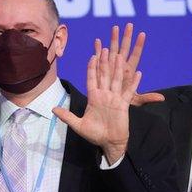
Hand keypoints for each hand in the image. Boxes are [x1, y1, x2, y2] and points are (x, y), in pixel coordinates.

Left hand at [54, 47, 137, 164]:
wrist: (109, 143)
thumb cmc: (94, 134)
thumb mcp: (78, 125)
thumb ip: (67, 116)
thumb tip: (53, 109)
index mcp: (93, 97)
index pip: (92, 79)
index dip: (92, 68)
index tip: (92, 55)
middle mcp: (104, 95)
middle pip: (104, 75)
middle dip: (104, 62)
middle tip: (106, 48)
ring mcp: (115, 99)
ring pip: (116, 80)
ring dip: (118, 68)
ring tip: (119, 56)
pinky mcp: (124, 105)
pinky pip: (129, 92)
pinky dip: (134, 83)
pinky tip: (138, 73)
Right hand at [95, 23, 163, 106]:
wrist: (108, 106)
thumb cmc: (122, 102)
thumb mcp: (136, 100)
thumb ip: (147, 97)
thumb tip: (162, 98)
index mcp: (129, 70)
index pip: (135, 55)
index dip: (138, 45)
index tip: (143, 34)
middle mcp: (120, 65)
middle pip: (124, 48)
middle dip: (127, 36)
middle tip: (129, 24)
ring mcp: (110, 65)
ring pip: (112, 49)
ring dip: (113, 38)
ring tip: (115, 27)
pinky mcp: (100, 68)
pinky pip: (98, 57)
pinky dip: (97, 49)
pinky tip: (98, 41)